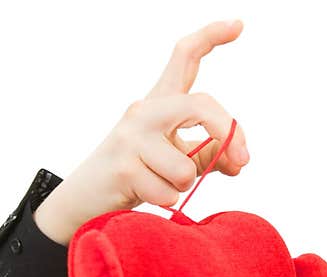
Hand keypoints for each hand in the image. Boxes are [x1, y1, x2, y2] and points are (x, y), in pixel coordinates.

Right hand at [34, 19, 249, 245]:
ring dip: (184, 186)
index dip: (211, 38)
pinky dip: (166, 202)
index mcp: (159, 103)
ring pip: (186, 167)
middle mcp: (144, 111)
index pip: (184, 59)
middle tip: (242, 161)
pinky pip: (168, 192)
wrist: (83, 200)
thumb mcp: (176, 160)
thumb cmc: (137, 177)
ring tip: (161, 184)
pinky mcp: (123, 167)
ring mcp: (130, 137)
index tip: (238, 25)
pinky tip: (146, 195)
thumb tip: (239, 160)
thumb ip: (209, 155)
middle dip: (228, 134)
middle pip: (200, 106)